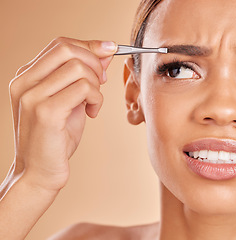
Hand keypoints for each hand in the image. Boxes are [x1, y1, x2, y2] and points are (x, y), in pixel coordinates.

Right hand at [9, 37, 117, 191]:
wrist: (39, 171)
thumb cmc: (56, 138)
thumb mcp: (71, 100)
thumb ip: (83, 75)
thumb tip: (105, 51)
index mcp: (27, 76)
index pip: (60, 45)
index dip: (89, 46)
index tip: (109, 53)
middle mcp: (24, 82)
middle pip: (68, 49)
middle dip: (94, 63)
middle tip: (101, 83)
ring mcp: (32, 96)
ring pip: (79, 68)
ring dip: (96, 85)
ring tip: (93, 103)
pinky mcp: (46, 112)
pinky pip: (84, 89)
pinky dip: (96, 99)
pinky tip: (91, 113)